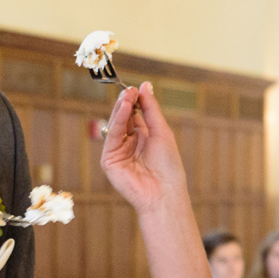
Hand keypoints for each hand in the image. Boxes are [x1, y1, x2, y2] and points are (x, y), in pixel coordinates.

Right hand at [99, 83, 187, 215]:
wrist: (165, 192)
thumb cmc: (168, 165)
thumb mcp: (162, 132)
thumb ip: (151, 109)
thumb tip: (145, 85)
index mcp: (142, 138)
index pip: (134, 114)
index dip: (134, 101)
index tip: (136, 88)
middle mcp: (128, 144)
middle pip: (123, 118)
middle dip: (126, 103)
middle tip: (130, 90)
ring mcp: (118, 152)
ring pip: (116, 125)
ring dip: (121, 109)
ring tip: (127, 96)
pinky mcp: (109, 161)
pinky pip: (112, 137)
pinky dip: (118, 122)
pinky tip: (124, 109)